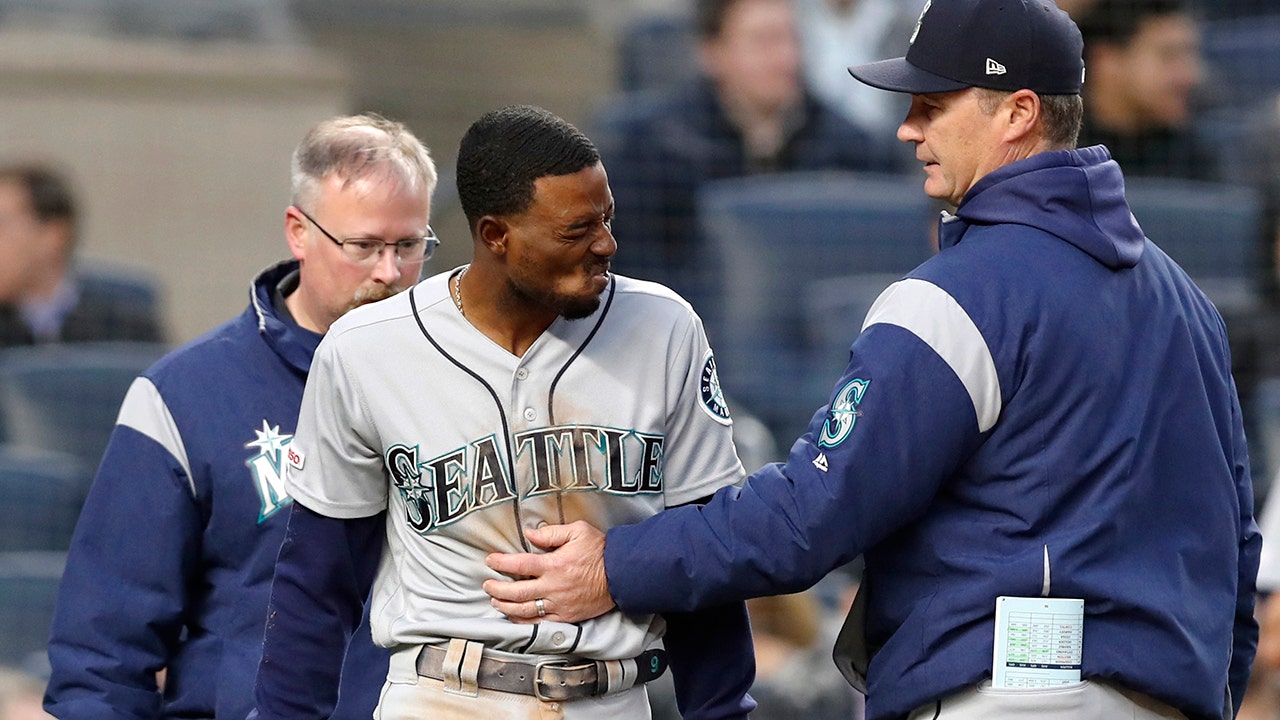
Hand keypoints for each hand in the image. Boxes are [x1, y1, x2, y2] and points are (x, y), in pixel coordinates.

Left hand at [484, 521, 615, 623]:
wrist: (622, 574)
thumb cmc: (601, 551)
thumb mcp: (579, 531)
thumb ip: (552, 532)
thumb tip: (531, 533)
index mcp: (553, 564)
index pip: (519, 564)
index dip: (500, 562)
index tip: (490, 560)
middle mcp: (552, 586)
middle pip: (516, 591)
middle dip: (497, 588)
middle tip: (487, 584)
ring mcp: (558, 604)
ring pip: (524, 610)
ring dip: (505, 606)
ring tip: (495, 600)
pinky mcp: (565, 616)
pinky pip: (539, 622)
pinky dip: (523, 621)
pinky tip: (514, 616)